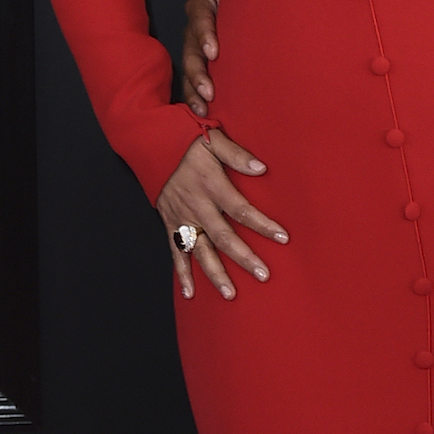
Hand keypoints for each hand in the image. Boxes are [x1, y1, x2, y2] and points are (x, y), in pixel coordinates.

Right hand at [156, 126, 287, 300]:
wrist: (151, 145)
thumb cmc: (186, 141)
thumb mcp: (212, 139)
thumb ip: (236, 154)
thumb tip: (261, 168)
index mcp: (210, 185)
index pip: (240, 209)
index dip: (262, 224)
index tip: (282, 238)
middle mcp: (196, 206)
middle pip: (223, 237)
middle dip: (244, 257)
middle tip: (263, 275)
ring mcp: (181, 218)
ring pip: (200, 251)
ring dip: (215, 273)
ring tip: (230, 294)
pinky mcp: (170, 224)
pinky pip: (176, 253)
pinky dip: (182, 273)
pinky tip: (190, 293)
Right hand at [182, 0, 222, 114]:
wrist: (259, 4)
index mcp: (204, 5)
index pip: (200, 19)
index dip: (205, 34)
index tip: (215, 51)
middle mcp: (197, 28)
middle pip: (191, 51)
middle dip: (198, 71)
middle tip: (209, 89)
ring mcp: (199, 48)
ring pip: (191, 69)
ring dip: (195, 88)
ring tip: (203, 106)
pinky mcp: (207, 65)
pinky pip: (196, 82)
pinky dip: (197, 98)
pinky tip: (204, 115)